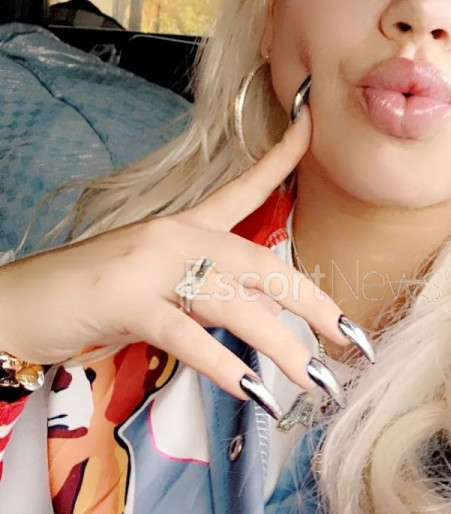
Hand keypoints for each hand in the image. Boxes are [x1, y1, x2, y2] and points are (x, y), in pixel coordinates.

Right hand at [0, 107, 362, 414]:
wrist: (17, 305)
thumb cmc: (88, 300)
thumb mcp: (159, 288)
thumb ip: (208, 293)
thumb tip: (264, 316)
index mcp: (183, 227)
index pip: (243, 186)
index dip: (281, 156)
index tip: (311, 123)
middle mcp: (174, 235)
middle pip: (262, 263)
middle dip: (314, 304)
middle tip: (353, 340)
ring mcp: (150, 263)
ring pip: (235, 301)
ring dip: (282, 347)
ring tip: (316, 382)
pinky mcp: (125, 298)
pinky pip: (186, 331)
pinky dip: (222, 362)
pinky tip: (252, 390)